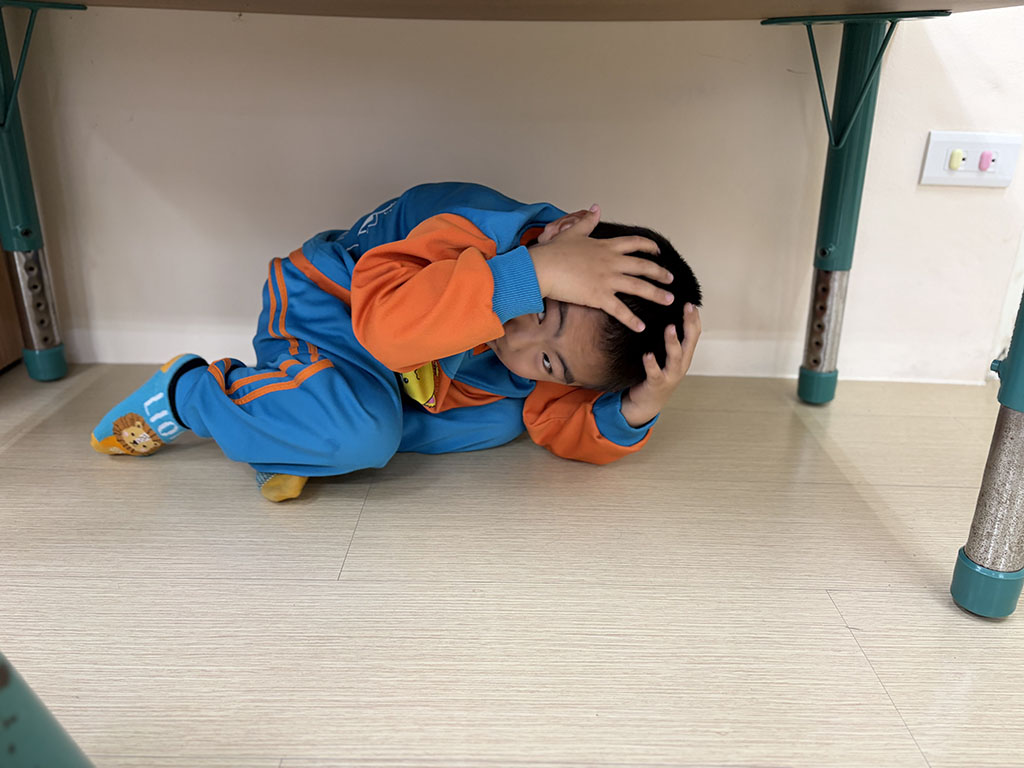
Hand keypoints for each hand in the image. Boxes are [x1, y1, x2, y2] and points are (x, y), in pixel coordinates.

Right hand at [528, 204, 674, 331]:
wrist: (541, 267)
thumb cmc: (553, 251)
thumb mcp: (572, 231)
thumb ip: (587, 221)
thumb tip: (596, 208)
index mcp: (606, 246)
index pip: (635, 244)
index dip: (649, 247)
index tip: (658, 252)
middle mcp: (611, 262)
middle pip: (644, 266)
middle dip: (660, 273)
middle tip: (671, 279)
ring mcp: (607, 280)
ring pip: (639, 287)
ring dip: (656, 294)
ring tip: (669, 300)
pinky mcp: (598, 297)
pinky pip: (620, 310)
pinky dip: (631, 320)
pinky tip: (641, 327)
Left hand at [620, 303, 701, 427]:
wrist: (648, 401)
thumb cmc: (656, 373)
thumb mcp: (666, 355)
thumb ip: (668, 338)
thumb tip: (663, 314)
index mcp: (684, 354)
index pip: (694, 333)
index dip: (694, 318)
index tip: (691, 302)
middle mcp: (681, 363)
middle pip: (690, 341)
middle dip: (689, 323)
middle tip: (687, 307)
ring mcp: (671, 374)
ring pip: (675, 357)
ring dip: (673, 342)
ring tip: (670, 328)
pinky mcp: (657, 383)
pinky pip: (655, 373)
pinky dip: (651, 364)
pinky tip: (647, 355)